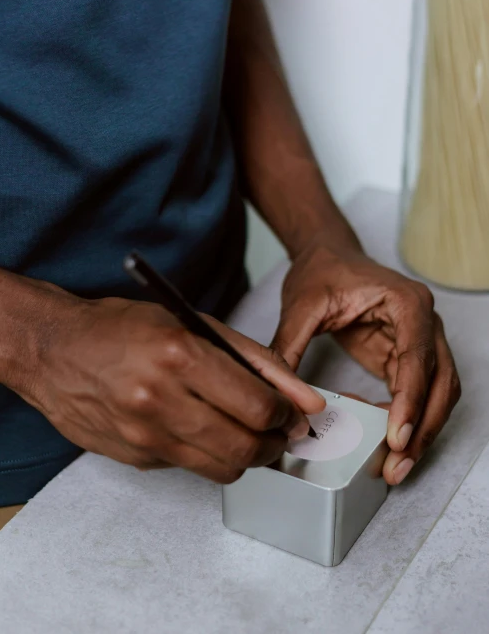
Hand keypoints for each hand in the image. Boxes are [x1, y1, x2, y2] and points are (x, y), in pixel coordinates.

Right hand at [24, 297, 324, 483]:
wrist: (54, 351)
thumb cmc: (123, 327)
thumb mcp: (193, 322)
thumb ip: (254, 359)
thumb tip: (305, 398)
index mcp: (179, 354)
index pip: (257, 406)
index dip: (286, 414)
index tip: (289, 410)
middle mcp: (159, 399)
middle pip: (246, 447)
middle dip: (275, 442)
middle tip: (278, 429)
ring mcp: (144, 435)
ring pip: (223, 468)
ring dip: (247, 454)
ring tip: (245, 432)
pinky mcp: (135, 458)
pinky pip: (191, 468)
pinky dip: (206, 453)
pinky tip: (196, 428)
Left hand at [272, 240, 460, 485]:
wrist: (327, 254)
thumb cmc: (322, 270)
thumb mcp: (301, 305)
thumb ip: (289, 347)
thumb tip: (279, 394)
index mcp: (406, 302)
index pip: (418, 356)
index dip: (412, 399)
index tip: (398, 434)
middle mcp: (424, 321)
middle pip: (441, 382)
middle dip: (423, 427)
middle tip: (396, 464)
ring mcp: (420, 339)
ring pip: (438, 393)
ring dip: (422, 430)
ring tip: (395, 466)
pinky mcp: (404, 355)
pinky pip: (418, 393)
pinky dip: (408, 420)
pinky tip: (387, 442)